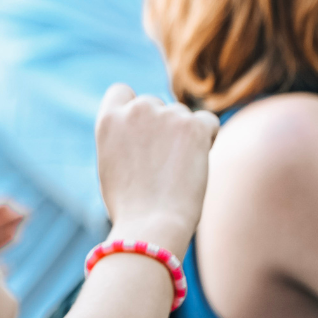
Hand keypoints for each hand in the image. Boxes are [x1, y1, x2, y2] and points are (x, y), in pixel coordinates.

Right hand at [95, 84, 218, 254]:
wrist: (150, 226)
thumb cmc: (130, 207)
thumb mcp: (111, 164)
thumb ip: (123, 138)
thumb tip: (144, 132)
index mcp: (108, 120)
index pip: (122, 92)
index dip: (133, 109)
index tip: (142, 131)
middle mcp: (135, 110)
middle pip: (156, 105)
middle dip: (162, 126)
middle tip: (163, 162)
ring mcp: (165, 115)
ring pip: (183, 115)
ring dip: (185, 135)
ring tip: (177, 171)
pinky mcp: (193, 126)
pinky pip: (209, 122)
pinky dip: (208, 139)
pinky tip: (197, 162)